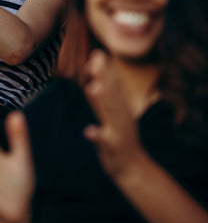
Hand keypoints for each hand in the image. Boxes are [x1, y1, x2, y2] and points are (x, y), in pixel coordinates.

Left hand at [82, 50, 143, 181]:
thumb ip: (100, 98)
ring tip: (93, 87)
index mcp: (120, 108)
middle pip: (111, 93)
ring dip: (101, 100)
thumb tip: (92, 78)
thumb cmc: (119, 139)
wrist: (132, 169)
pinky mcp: (113, 148)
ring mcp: (118, 131)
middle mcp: (121, 116)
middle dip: (104, 76)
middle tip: (96, 58)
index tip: (98, 53)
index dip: (106, 70)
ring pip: (109, 113)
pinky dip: (98, 135)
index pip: (113, 85)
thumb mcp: (111, 116)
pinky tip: (90, 131)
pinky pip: (105, 141)